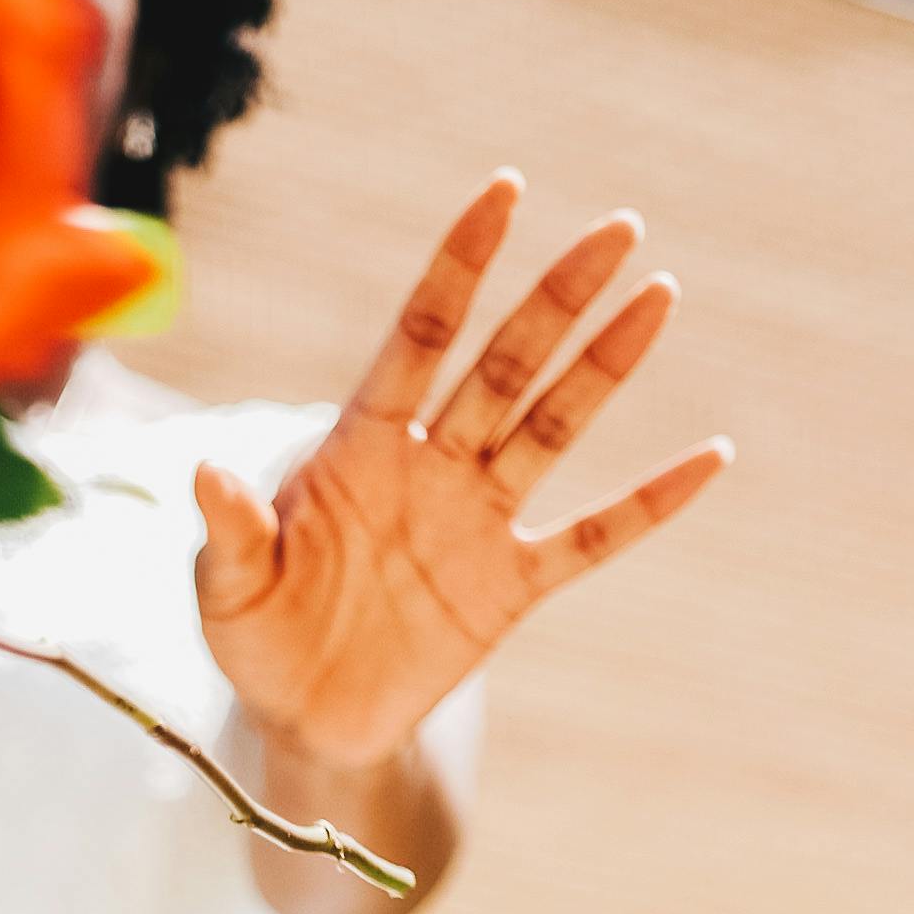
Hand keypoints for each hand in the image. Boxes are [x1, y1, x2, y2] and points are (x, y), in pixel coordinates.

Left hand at [194, 172, 731, 770]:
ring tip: (659, 294)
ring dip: (605, 367)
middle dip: (558, 299)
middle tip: (618, 228)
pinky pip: (591, 538)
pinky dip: (648, 506)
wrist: (305, 721)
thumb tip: (204, 471)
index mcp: (361, 444)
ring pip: (552, 428)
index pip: (421, 335)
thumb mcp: (227, 589)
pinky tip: (709, 461)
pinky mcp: (510, 588)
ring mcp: (476, 522)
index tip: (506, 192)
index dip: (461, 265)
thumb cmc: (258, 638)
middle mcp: (431, 466)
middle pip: (505, 366)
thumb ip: (229, 530)